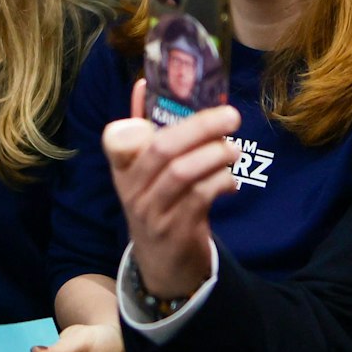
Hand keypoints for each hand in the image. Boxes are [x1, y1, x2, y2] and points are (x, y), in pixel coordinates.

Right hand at [104, 78, 240, 298]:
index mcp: (122, 170)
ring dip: (215, 155)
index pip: (117, 138)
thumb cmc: (158, 206)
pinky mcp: (177, 230)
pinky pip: (201, 197)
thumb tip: (143, 84)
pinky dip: (221, 182)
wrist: (163, 267)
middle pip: (163, 148)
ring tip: (234, 149)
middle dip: (200, 127)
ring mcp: (153, 212)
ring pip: (183, 172)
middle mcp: (132, 189)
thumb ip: (145, 130)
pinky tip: (231, 180)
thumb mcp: (145, 173)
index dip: (136, 115)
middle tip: (231, 116)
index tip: (165, 96)